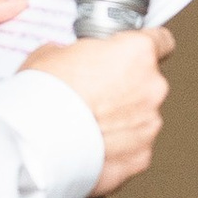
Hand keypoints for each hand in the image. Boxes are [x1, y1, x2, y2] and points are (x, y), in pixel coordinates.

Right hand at [27, 25, 172, 189]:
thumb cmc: (43, 97)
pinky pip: (133, 147)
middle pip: (148, 83)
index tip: (136, 55)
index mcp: (136, 53)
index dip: (146, 47)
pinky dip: (117, 148)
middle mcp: (152, 88)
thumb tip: (75, 60)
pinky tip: (91, 145)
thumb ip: (79, 53)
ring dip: (122, 120)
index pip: (162, 41)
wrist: (35, 144)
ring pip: (141, 118)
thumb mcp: (52, 54)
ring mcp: (149, 124)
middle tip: (94, 95)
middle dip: (126, 89)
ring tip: (88, 124)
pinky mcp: (141, 156)